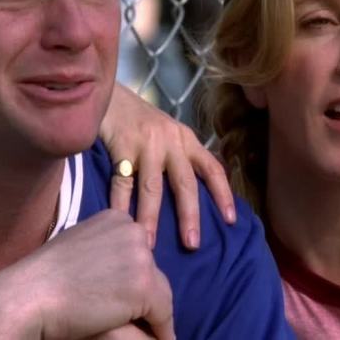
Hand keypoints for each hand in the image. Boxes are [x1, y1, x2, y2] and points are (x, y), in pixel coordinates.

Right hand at [0, 210, 173, 338]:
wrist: (28, 296)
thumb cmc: (43, 277)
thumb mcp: (78, 248)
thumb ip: (101, 249)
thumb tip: (116, 265)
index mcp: (116, 218)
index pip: (137, 251)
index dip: (132, 276)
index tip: (126, 295)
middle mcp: (133, 230)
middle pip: (152, 269)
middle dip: (145, 293)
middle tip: (142, 317)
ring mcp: (140, 257)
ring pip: (161, 292)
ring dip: (154, 313)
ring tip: (153, 330)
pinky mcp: (144, 286)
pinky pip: (163, 314)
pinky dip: (162, 330)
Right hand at [102, 83, 234, 249]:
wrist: (108, 95)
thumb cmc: (139, 122)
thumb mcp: (168, 134)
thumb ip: (180, 159)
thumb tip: (193, 200)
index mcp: (186, 140)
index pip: (212, 168)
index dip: (223, 194)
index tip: (231, 220)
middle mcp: (171, 141)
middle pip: (185, 183)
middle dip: (190, 215)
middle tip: (192, 244)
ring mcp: (147, 143)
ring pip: (152, 187)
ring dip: (150, 217)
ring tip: (148, 243)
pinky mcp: (122, 145)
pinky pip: (121, 182)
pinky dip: (119, 204)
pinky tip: (118, 223)